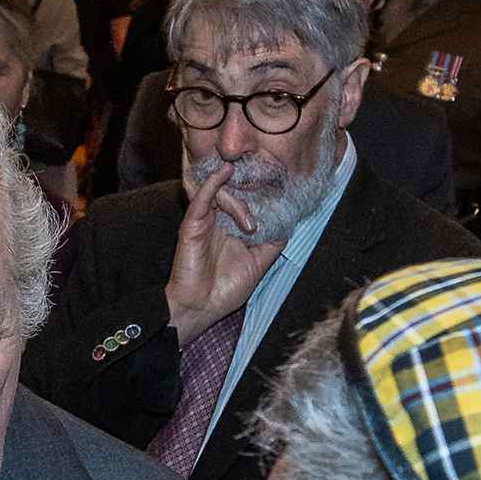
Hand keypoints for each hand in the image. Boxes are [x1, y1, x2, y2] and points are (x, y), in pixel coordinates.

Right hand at [164, 164, 281, 342]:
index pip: (247, 201)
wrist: (202, 307)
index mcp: (233, 228)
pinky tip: (225, 172)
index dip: (262, 191)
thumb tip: (288, 224)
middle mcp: (219, 221)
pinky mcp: (192, 224)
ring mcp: (205, 221)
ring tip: (250, 227)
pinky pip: (201, 198)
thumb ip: (272, 244)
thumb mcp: (259, 264)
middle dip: (251, 190)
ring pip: (222, 194)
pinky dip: (212, 182)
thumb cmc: (226, 289)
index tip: (280, 185)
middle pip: (236, 193)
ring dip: (240, 203)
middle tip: (265, 200)